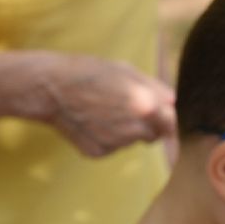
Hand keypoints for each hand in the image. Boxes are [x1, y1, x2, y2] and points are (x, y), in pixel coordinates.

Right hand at [30, 52, 177, 157]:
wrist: (52, 88)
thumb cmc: (90, 72)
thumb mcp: (125, 70)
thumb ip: (154, 87)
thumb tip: (172, 102)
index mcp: (145, 106)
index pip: (170, 123)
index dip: (166, 119)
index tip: (160, 116)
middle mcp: (133, 129)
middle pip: (153, 136)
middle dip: (146, 126)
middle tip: (125, 109)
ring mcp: (115, 144)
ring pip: (130, 141)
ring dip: (125, 131)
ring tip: (103, 111)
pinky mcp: (98, 153)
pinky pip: (111, 147)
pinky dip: (106, 137)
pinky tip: (91, 121)